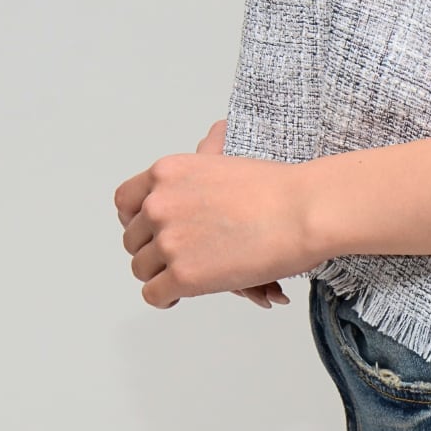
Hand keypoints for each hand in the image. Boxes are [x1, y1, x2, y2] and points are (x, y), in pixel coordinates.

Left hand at [114, 119, 317, 308]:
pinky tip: (181, 296)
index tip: (155, 234)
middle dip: (154, 252)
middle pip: (133, 240)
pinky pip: (155, 294)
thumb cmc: (281, 190)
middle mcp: (159, 205)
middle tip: (180, 259)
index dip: (139, 223)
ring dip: (162, 276)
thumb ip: (210, 153)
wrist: (305, 212)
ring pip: (142, 269)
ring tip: (187, 278)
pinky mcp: (183, 275)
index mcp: (166, 174)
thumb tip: (216, 132)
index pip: (125, 203)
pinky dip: (167, 298)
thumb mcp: (230, 160)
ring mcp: (169, 241)